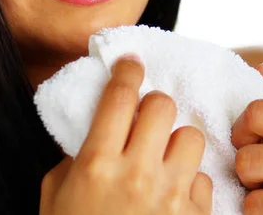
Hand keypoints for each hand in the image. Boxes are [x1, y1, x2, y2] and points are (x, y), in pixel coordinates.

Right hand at [40, 55, 212, 214]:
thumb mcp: (56, 198)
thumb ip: (76, 159)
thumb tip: (101, 128)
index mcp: (96, 165)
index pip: (119, 97)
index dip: (127, 72)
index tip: (131, 63)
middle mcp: (136, 174)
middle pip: (162, 106)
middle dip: (155, 106)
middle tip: (147, 119)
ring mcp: (170, 198)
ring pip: (191, 136)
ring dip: (178, 142)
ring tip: (166, 159)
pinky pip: (205, 179)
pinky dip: (192, 183)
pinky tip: (176, 196)